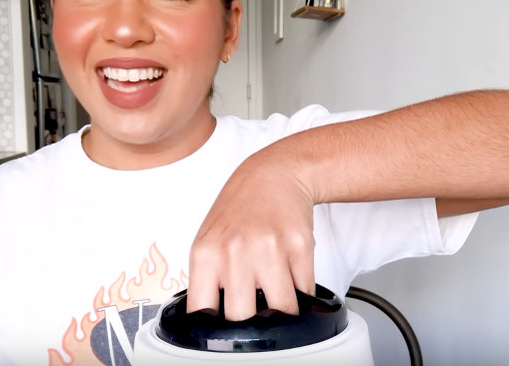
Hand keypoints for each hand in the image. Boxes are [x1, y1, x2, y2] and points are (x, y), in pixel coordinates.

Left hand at [187, 150, 316, 320]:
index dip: (213, 328)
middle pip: (243, 318)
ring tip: (276, 296)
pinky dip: (300, 293)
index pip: (203, 311)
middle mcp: (236, 251)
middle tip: (254, 310)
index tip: (222, 332)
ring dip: (283, 311)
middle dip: (251, 321)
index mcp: (206, 254)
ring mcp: (270, 249)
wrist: (273, 175)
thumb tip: (209, 323)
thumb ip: (207, 280)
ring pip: (282, 310)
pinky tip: (291, 277)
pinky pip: (305, 291)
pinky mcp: (301, 246)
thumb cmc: (238, 211)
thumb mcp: (208, 241)